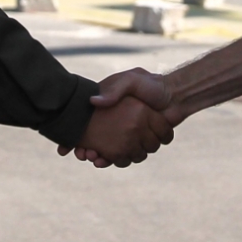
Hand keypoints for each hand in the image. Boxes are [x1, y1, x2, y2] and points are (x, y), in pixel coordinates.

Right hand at [58, 68, 177, 166]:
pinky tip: (102, 160)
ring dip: (96, 154)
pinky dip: (111, 159)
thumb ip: (115, 90)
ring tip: (90, 156)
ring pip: (105, 149)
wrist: (174, 96)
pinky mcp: (136, 142)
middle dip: (84, 146)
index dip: (75, 132)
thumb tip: (94, 101)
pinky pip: (121, 155)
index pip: (86, 122)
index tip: (66, 143)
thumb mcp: (131, 80)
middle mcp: (114, 120)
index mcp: (109, 106)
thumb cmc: (151, 85)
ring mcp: (124, 132)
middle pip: (93, 138)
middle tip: (79, 152)